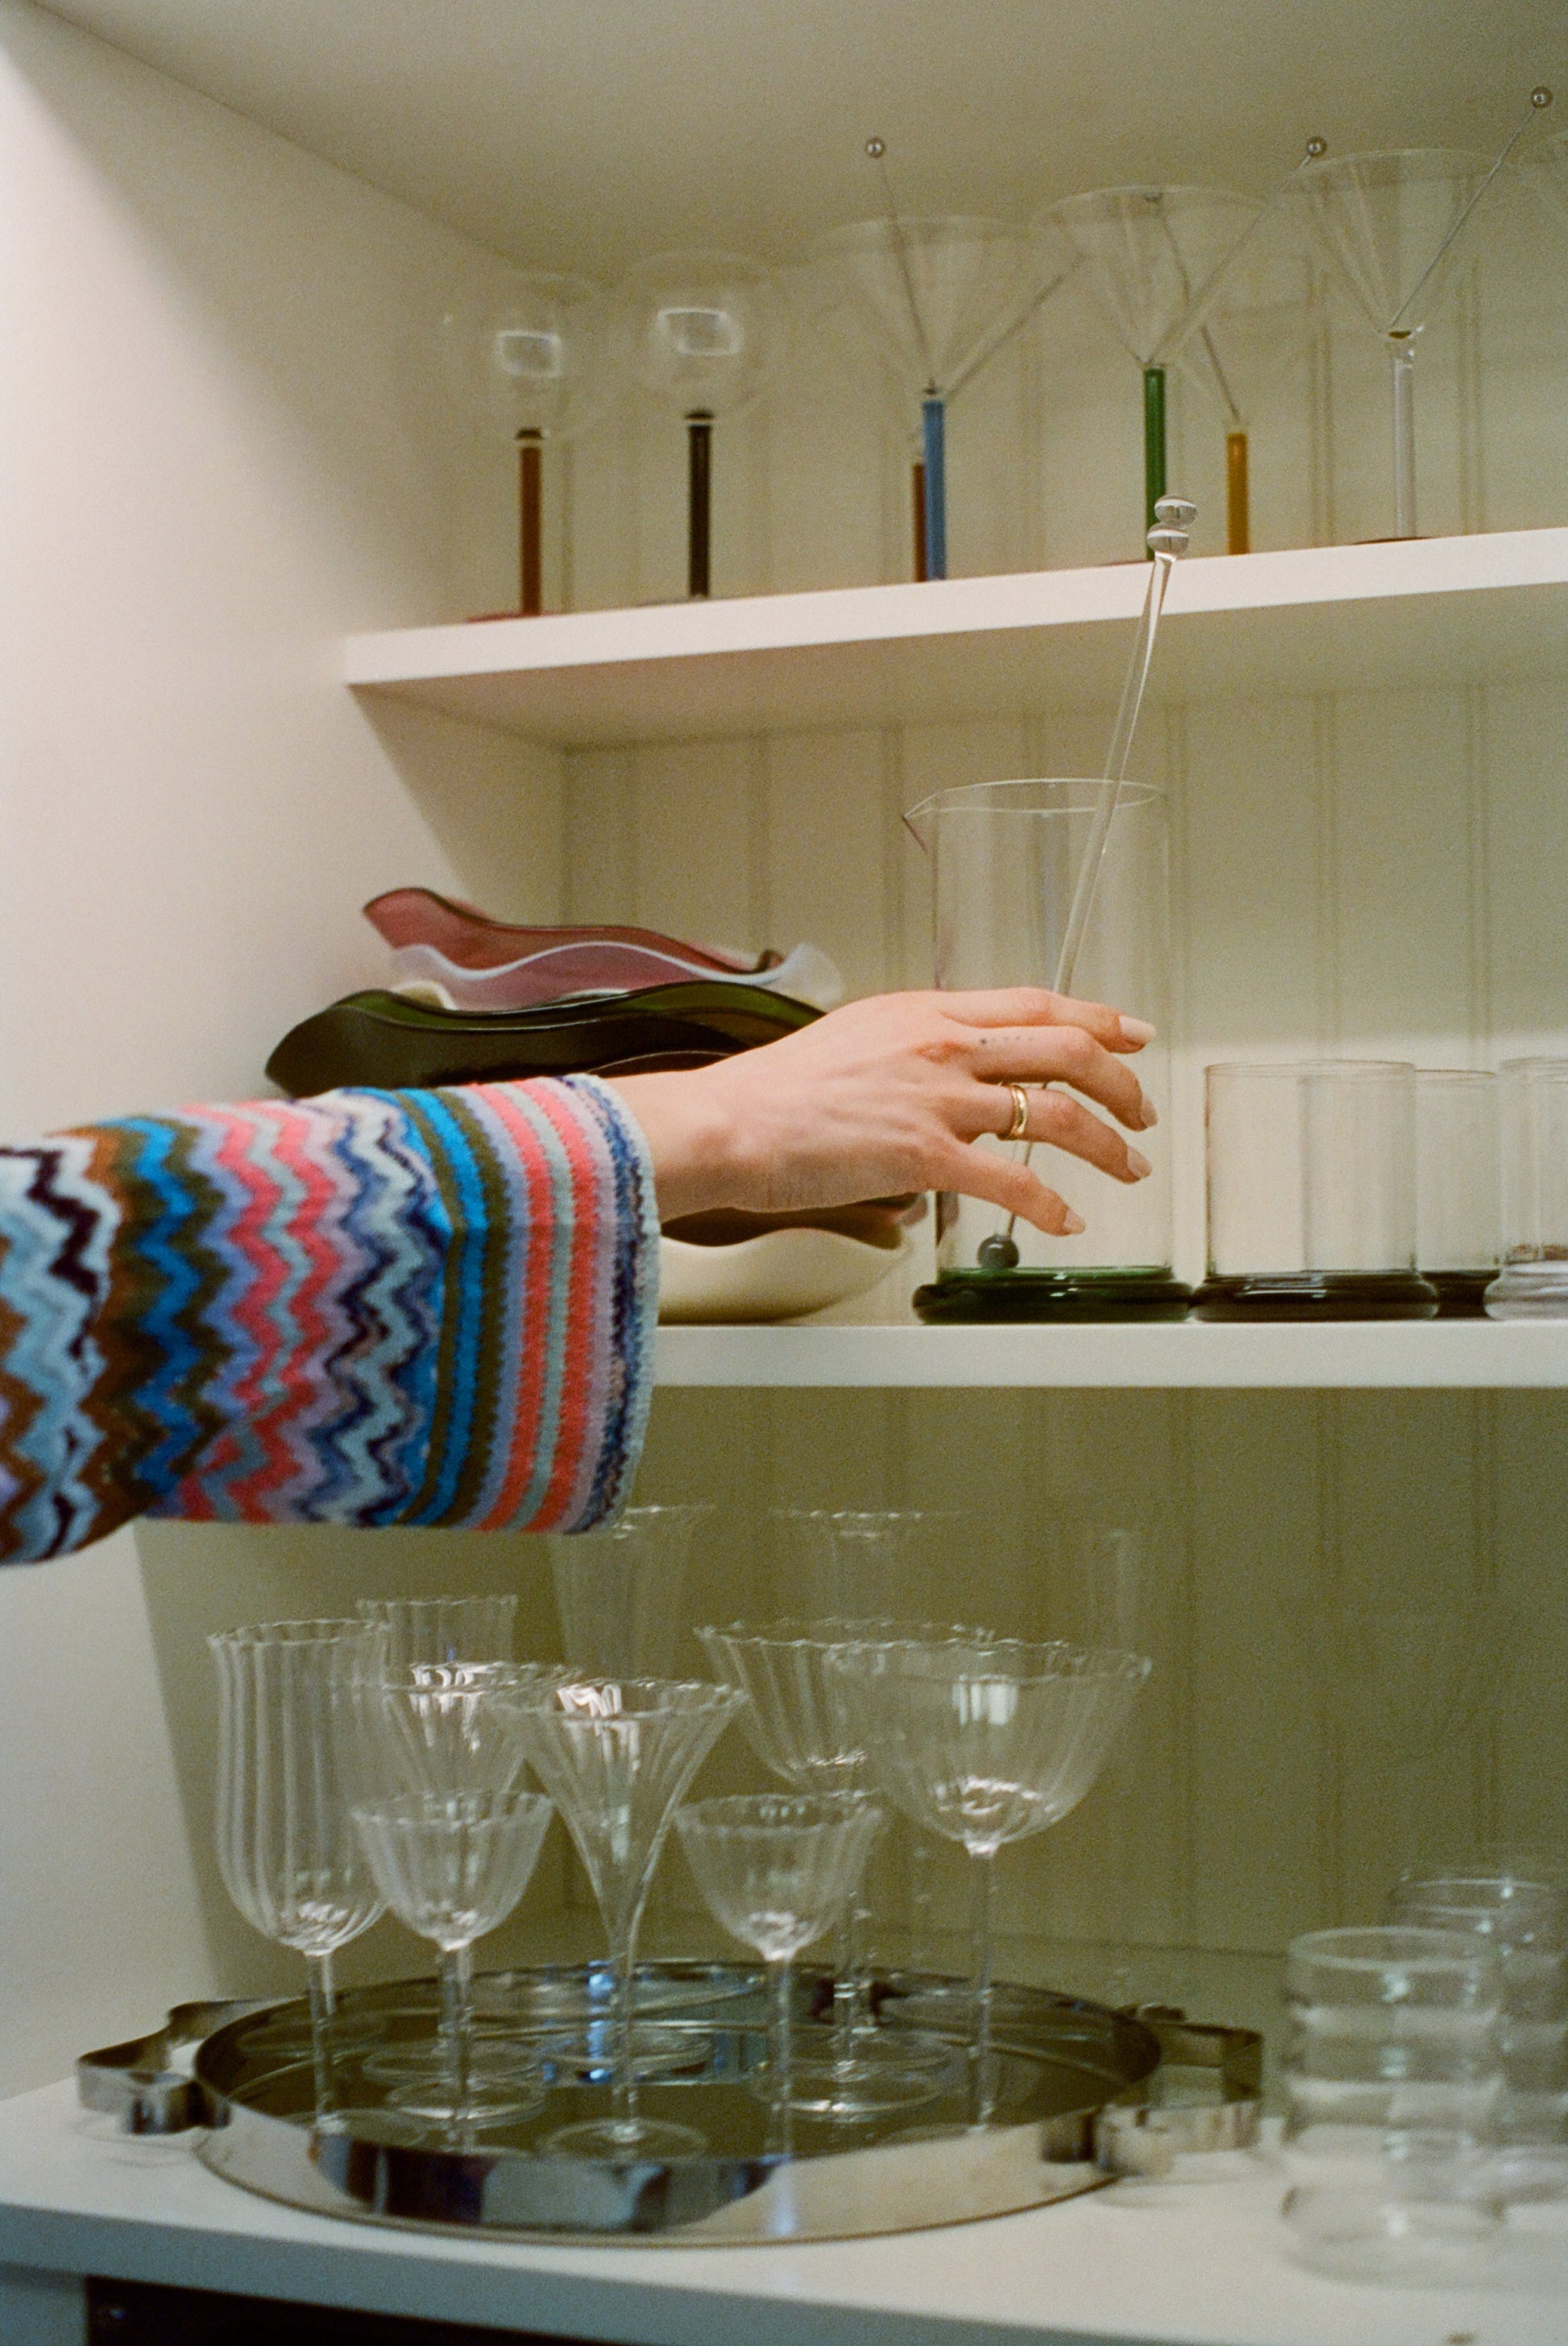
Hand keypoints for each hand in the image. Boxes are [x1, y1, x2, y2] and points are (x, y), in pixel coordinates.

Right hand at [603, 987, 1157, 1236]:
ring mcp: (939, 1100)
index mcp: (927, 1010)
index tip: (1132, 1034)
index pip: (1037, 1004)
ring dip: (1107, 1145)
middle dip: (1123, 1082)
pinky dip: (1051, 1206)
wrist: (731, 1122)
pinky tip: (1065, 1221)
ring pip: (1058, 1114)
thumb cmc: (778, 1091)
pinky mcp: (926, 1156)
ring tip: (1127, 1166)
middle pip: (1067, 1050)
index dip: (1099, 1018)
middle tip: (1142, 1109)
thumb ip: (915, 1047)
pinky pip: (1014, 1182)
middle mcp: (944, 1046)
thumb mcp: (857, 1037)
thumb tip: (952, 1070)